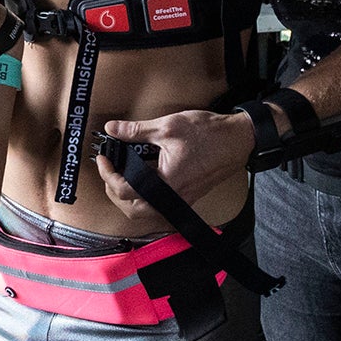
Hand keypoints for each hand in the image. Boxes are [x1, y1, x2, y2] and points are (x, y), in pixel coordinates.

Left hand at [94, 108, 254, 225]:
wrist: (237, 140)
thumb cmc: (208, 134)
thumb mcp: (167, 127)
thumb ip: (136, 130)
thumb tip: (112, 129)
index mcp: (166, 183)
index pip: (124, 190)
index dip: (107, 173)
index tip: (102, 157)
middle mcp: (173, 198)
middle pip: (132, 210)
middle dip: (114, 191)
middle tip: (108, 169)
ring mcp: (181, 200)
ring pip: (145, 213)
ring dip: (129, 199)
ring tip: (121, 175)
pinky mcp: (187, 198)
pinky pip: (159, 207)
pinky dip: (144, 198)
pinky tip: (141, 180)